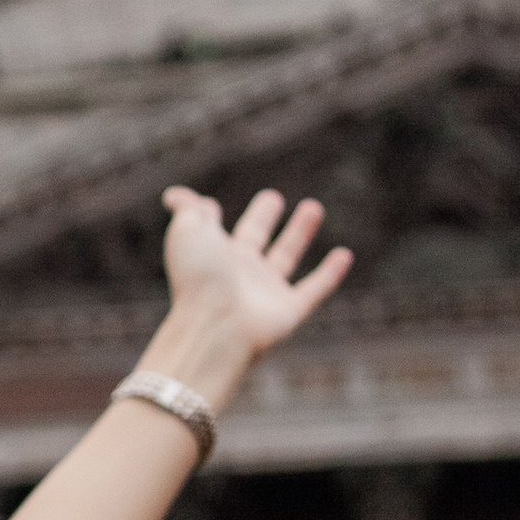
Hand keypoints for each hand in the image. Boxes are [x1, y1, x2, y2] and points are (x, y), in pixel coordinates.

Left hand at [155, 183, 352, 404]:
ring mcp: (263, 292)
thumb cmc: (199, 277)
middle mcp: (236, 272)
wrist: (217, 325)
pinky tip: (344, 255)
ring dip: (300, 233)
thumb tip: (174, 195)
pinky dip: (330, 274)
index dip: (208, 216)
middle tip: (272, 197)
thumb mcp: (188, 232)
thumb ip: (188, 209)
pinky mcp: (289, 311)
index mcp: (210, 254)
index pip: (212, 231)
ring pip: (286, 257)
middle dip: (262, 218)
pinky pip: (314, 290)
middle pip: (253, 239)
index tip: (208, 205)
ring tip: (313, 206)